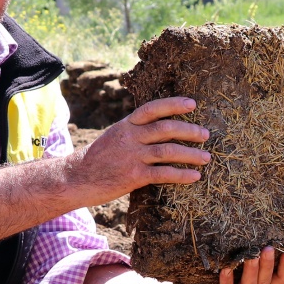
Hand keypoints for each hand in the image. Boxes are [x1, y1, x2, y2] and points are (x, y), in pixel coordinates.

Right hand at [68, 97, 211, 205]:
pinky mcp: (134, 176)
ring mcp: (132, 156)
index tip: (193, 104)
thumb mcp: (114, 137)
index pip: (153, 108)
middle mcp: (130, 137)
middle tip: (206, 135)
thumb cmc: (98, 159)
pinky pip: (164, 173)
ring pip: (169, 150)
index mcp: (126, 125)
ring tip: (207, 158)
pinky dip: (182, 175)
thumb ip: (134, 131)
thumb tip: (159, 128)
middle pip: (166, 128)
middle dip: (190, 130)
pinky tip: (194, 176)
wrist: (76, 179)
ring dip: (191, 154)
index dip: (174, 104)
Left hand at [177, 247, 283, 283]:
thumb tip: (259, 237)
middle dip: (268, 265)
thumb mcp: (241, 275)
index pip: (281, 280)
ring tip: (251, 256)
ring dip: (251, 272)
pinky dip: (227, 282)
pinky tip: (226, 270)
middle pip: (265, 283)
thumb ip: (252, 263)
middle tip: (268, 248)